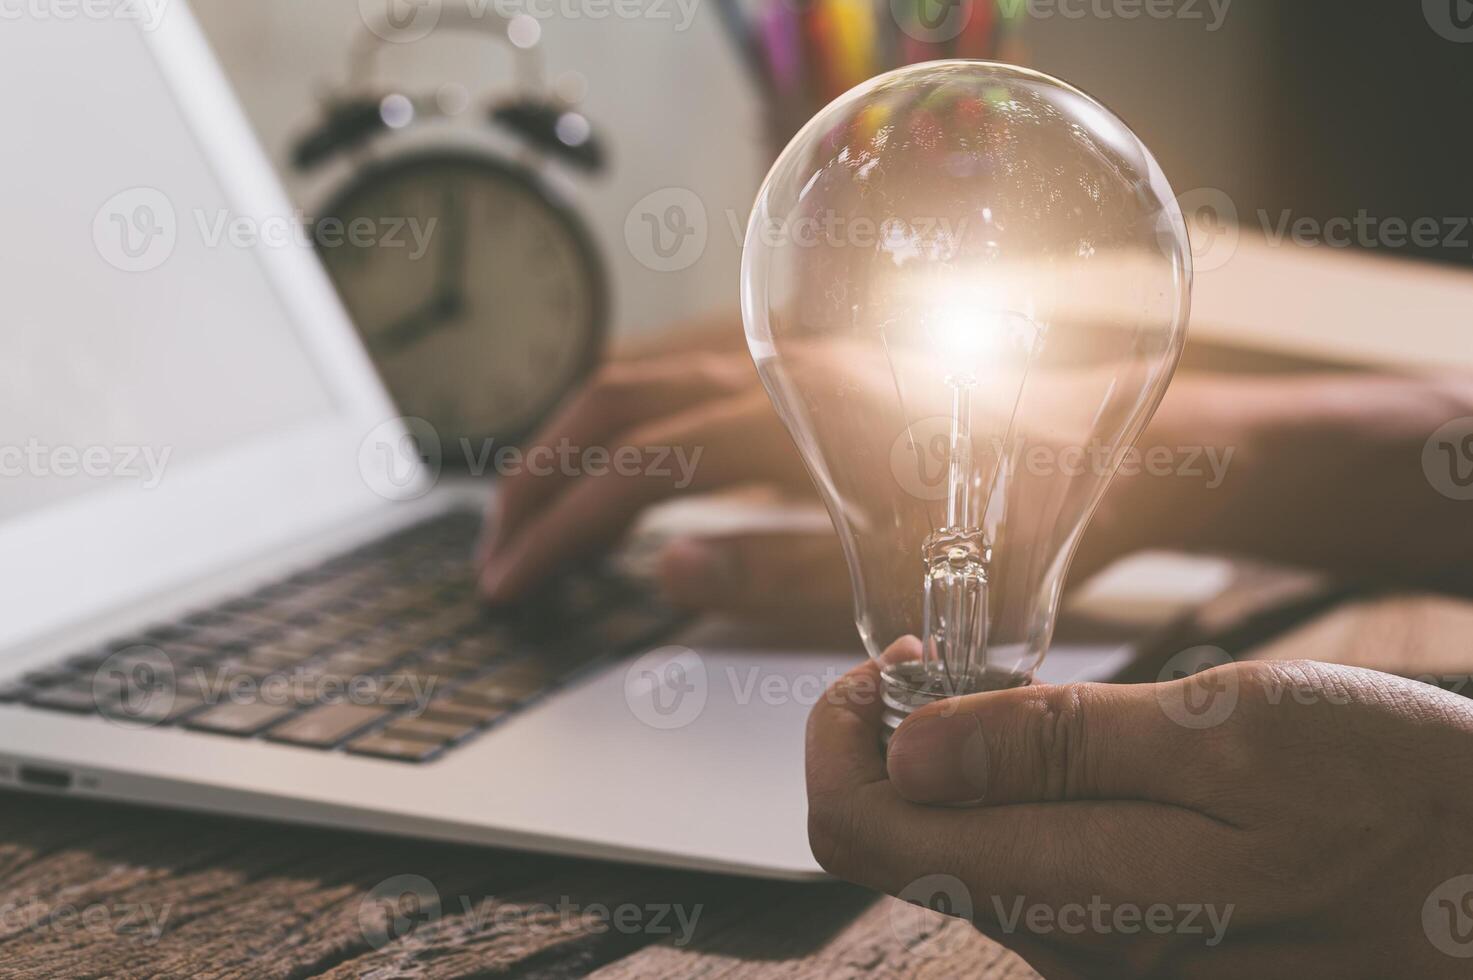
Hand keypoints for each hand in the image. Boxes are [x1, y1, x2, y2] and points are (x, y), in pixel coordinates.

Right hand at [473, 317, 1209, 621]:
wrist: (1142, 436)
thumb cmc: (1049, 508)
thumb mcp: (921, 575)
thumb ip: (785, 574)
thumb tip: (663, 568)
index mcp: (804, 412)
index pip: (637, 463)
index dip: (559, 530)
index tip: (511, 586)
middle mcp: (790, 359)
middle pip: (616, 396)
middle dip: (537, 476)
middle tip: (496, 552)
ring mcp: (803, 347)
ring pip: (645, 367)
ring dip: (574, 434)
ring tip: (535, 503)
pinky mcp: (820, 355)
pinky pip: (691, 360)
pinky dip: (630, 407)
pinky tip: (628, 447)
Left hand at [807, 647, 1472, 977]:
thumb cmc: (1398, 799)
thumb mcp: (1230, 733)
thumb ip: (1057, 750)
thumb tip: (907, 747)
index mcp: (1073, 892)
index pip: (857, 829)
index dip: (842, 731)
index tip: (895, 661)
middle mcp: (1070, 952)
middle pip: (905, 846)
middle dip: (909, 741)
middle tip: (977, 665)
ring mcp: (1106, 963)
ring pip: (968, 858)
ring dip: (975, 771)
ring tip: (1056, 710)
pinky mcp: (1144, 955)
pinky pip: (1039, 876)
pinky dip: (1034, 806)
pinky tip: (1106, 765)